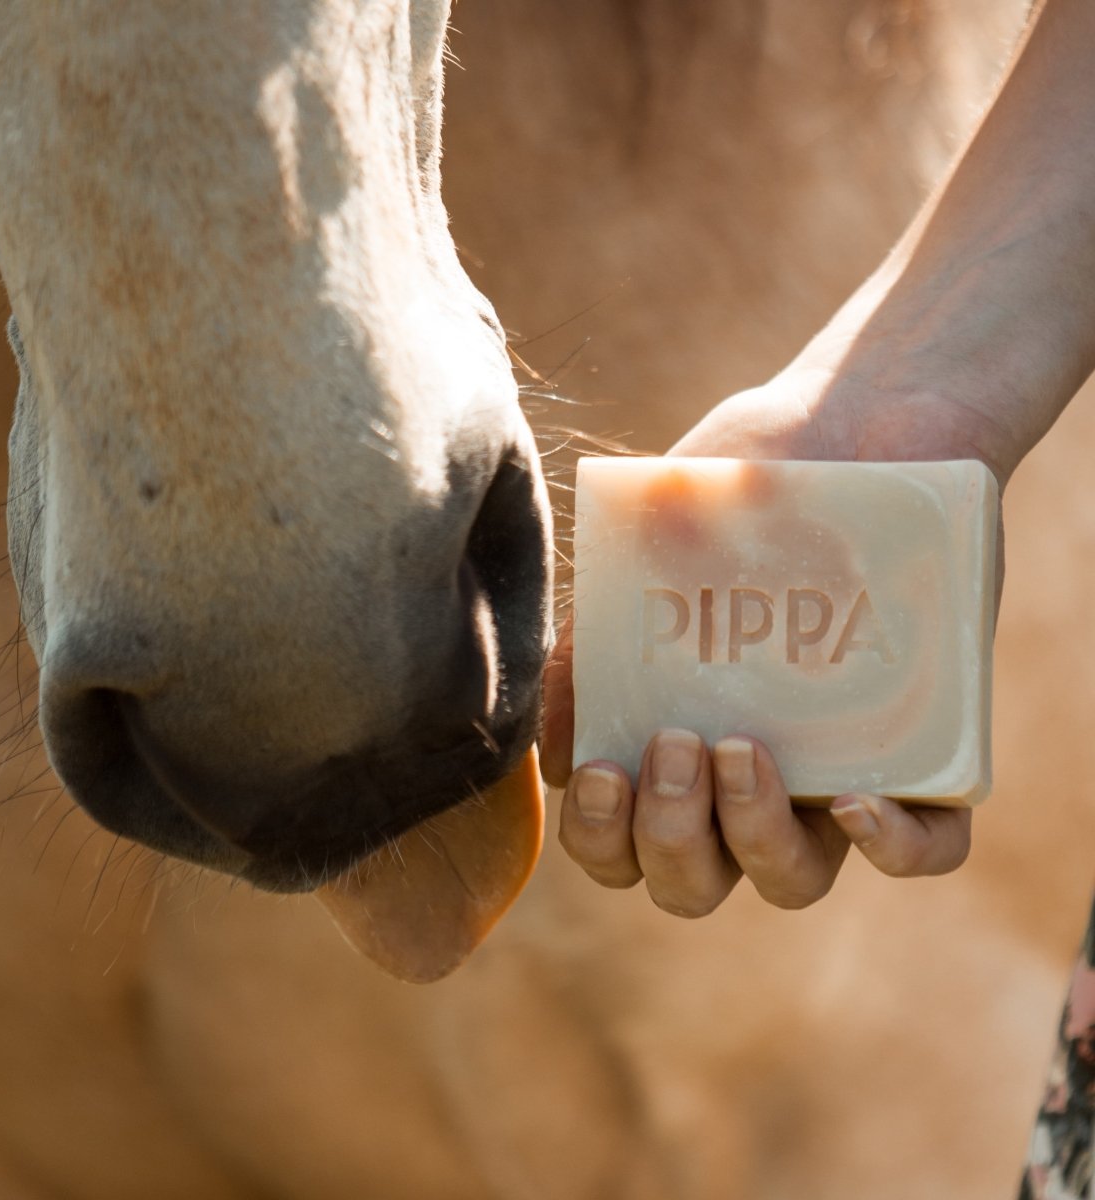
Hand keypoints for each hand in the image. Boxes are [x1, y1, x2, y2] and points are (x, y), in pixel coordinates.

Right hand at [541, 368, 1007, 916]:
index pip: (625, 848)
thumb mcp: (643, 562)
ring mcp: (835, 768)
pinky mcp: (927, 748)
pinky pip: (928, 848)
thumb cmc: (731, 496)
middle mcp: (750, 777)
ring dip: (749, 839)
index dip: (603, 841)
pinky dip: (890, 849)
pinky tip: (850, 800)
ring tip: (738, 748)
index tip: (601, 769)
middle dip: (667, 837)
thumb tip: (553, 754)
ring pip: (793, 881)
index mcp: (675, 748)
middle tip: (672, 743)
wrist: (851, 423)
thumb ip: (588, 649)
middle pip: (696, 883)